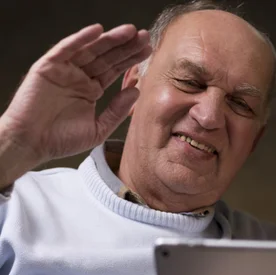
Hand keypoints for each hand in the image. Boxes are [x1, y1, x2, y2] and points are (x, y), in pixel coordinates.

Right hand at [0, 23, 150, 169]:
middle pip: (106, 57)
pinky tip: (97, 30)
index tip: (148, 51)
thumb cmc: (60, 140)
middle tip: (144, 37)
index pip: (114, 71)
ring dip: (109, 40)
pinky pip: (66, 49)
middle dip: (125, 47)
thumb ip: (117, 111)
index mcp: (90, 90)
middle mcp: (79, 77)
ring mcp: (64, 71)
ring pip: (90, 50)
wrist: (30, 144)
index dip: (130, 60)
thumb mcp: (98, 129)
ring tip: (129, 32)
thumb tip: (136, 90)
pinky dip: (80, 39)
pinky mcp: (48, 67)